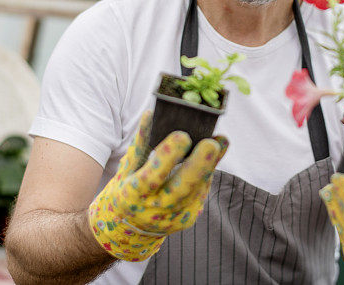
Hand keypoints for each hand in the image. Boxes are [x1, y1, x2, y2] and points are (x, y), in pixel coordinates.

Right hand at [88, 110, 227, 260]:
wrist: (127, 229)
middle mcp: (153, 209)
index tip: (182, 135)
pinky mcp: (187, 220)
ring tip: (217, 143)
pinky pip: (200, 194)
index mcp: (133, 194)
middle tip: (212, 143)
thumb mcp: (128, 167)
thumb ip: (141, 143)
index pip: (152, 175)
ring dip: (209, 166)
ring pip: (196, 190)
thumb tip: (151, 113)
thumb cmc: (126, 188)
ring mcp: (172, 218)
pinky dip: (206, 176)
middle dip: (199, 165)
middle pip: (180, 188)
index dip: (167, 156)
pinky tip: (209, 161)